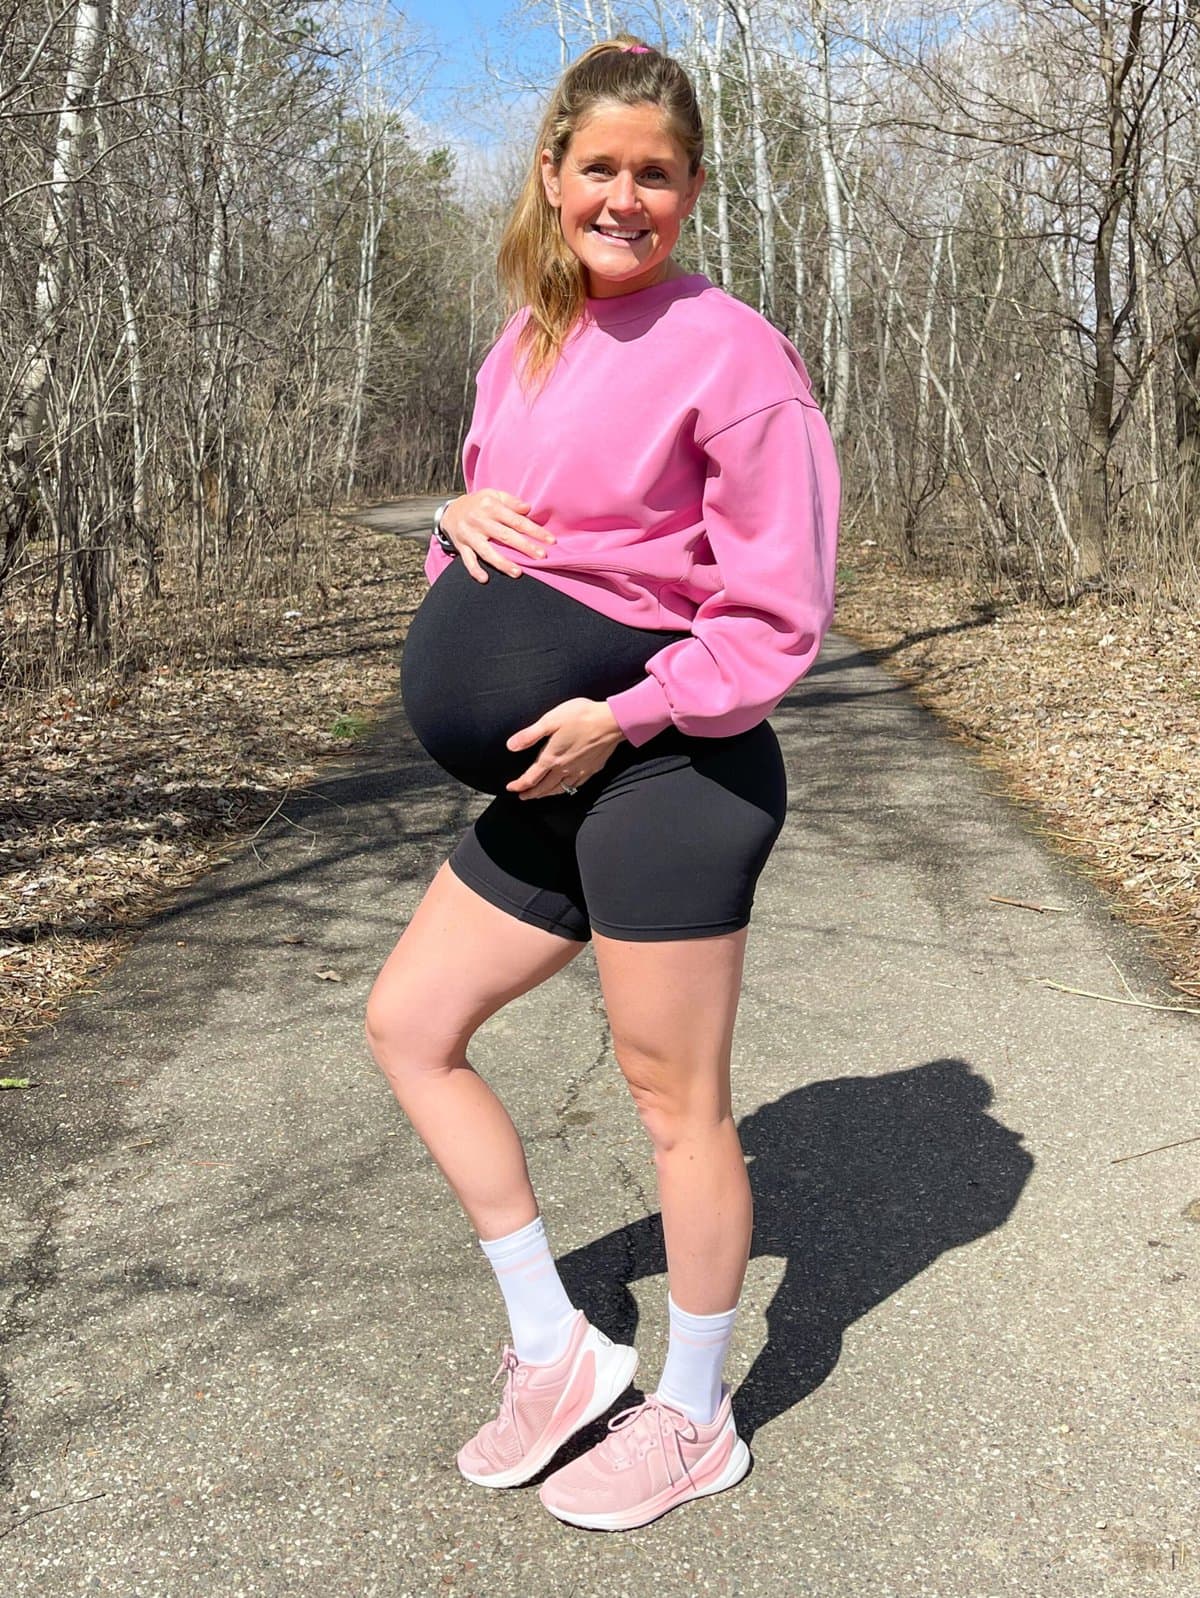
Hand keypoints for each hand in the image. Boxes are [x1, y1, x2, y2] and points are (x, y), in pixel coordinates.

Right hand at [441, 490, 555, 582]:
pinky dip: (475, 570)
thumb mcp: (494, 495)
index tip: (550, 541)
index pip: (516, 520)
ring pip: (487, 551)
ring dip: (503, 563)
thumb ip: (511, 501)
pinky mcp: (461, 546)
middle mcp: (479, 521)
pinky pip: (468, 560)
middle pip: (505, 536)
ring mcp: (469, 535)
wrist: (450, 511)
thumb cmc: (479, 504)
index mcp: (490, 506)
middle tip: (541, 556)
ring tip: (518, 572)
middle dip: (524, 547)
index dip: (534, 531)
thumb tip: (528, 508)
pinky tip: (485, 579)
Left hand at [505, 698, 624, 799]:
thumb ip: (529, 735)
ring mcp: (579, 771)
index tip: (510, 788)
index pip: (531, 778)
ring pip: (560, 789)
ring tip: (540, 795)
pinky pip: (576, 786)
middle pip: (544, 788)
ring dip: (547, 794)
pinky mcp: (592, 769)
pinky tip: (566, 788)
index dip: (519, 785)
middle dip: (531, 794)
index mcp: (552, 757)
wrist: (611, 722)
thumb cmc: (581, 717)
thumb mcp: (550, 720)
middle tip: (522, 796)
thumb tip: (510, 746)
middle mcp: (564, 769)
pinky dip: (566, 790)